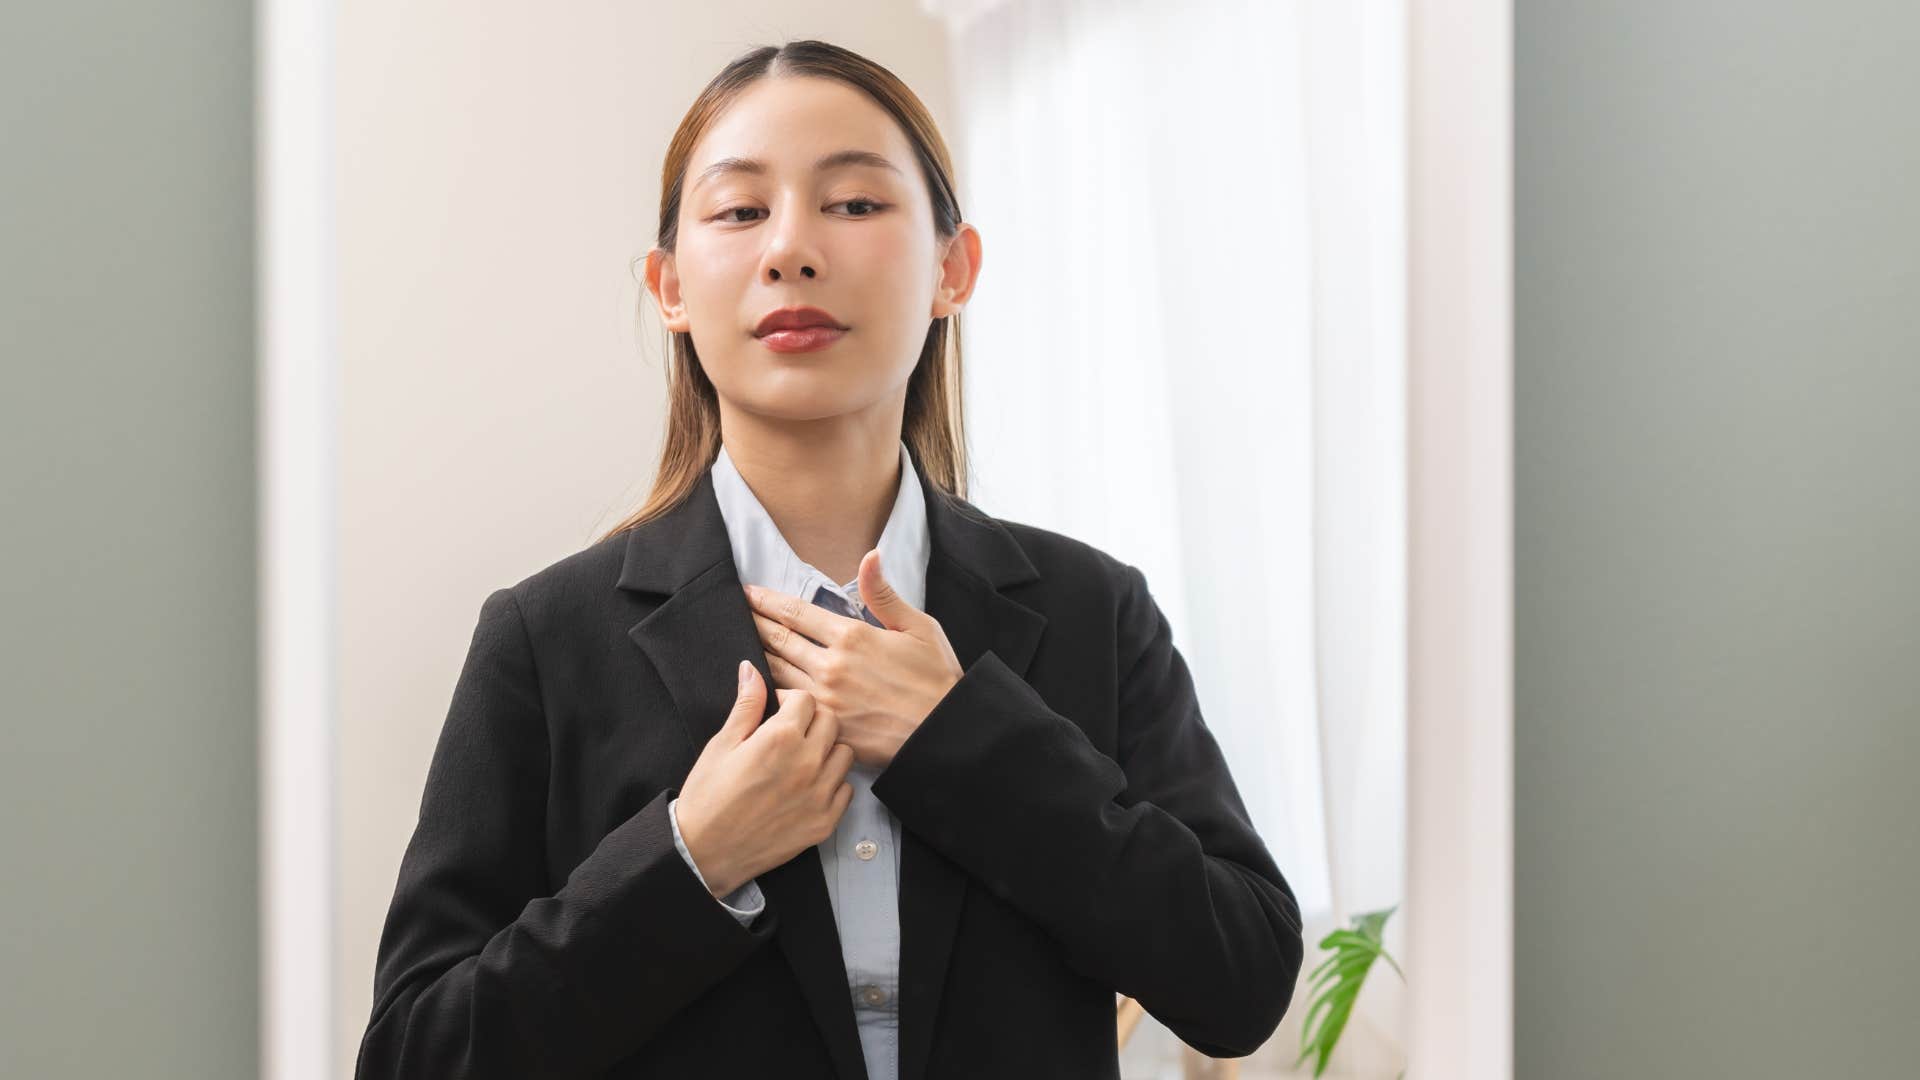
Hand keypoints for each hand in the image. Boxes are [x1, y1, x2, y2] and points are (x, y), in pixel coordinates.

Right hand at [675, 661, 855, 897]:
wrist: (703, 852)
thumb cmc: (707, 797)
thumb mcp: (721, 744)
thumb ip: (745, 705)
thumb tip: (751, 669)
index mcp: (780, 739)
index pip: (806, 699)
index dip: (790, 700)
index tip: (777, 710)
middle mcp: (807, 764)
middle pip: (831, 721)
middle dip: (812, 720)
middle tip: (791, 732)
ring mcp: (819, 795)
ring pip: (845, 753)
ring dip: (827, 750)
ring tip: (802, 758)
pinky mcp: (825, 822)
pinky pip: (847, 790)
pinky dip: (833, 784)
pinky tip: (808, 786)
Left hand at [743, 548, 964, 769]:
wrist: (947, 732)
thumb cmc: (937, 677)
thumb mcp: (918, 627)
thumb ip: (883, 594)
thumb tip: (869, 555)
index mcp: (851, 636)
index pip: (795, 613)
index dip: (766, 600)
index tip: (748, 592)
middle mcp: (831, 666)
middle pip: (778, 641)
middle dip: (753, 623)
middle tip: (735, 614)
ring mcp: (826, 700)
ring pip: (777, 675)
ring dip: (757, 658)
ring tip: (741, 647)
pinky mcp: (828, 728)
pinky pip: (788, 709)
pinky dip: (771, 695)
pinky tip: (761, 689)